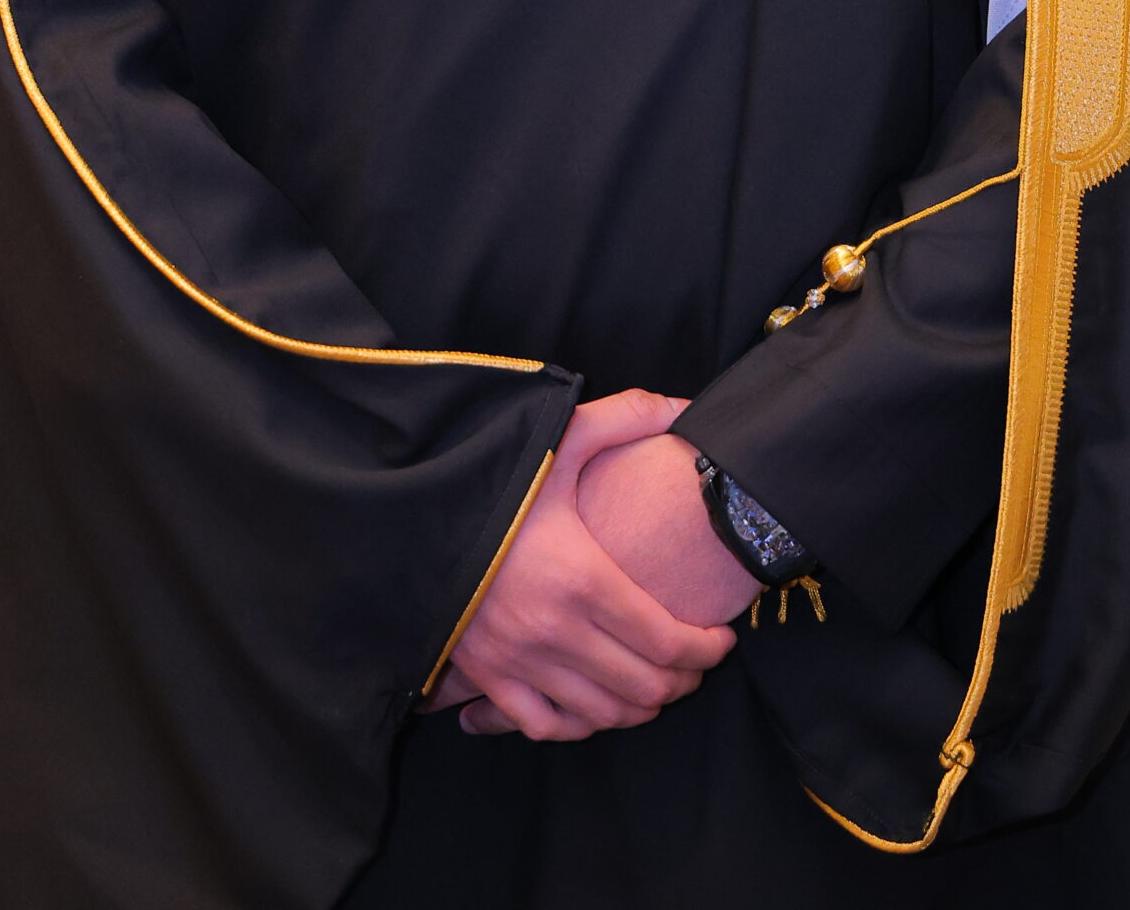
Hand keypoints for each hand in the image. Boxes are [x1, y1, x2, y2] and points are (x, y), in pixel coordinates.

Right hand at [423, 389, 735, 740]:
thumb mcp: (557, 438)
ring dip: (639, 708)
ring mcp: (518, 662)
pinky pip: (546, 726)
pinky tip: (594, 706)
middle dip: (683, 680)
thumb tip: (684, 404)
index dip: (706, 649)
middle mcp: (555, 631)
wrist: (407, 511)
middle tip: (696, 663)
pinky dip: (579, 725)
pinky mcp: (486, 677)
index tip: (723, 639)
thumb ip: (625, 417)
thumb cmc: (490, 475)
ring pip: (602, 715)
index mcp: (582, 577)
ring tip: (657, 685)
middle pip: (644, 686)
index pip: (667, 640)